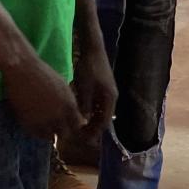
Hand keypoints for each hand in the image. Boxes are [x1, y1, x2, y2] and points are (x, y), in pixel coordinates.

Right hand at [1, 53, 85, 139]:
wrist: (22, 70)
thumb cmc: (44, 74)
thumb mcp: (64, 88)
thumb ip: (71, 104)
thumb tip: (80, 119)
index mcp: (69, 105)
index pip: (77, 126)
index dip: (73, 126)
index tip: (69, 124)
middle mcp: (58, 115)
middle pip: (65, 133)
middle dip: (63, 131)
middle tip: (57, 127)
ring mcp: (42, 120)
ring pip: (50, 136)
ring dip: (49, 133)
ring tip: (46, 125)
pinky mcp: (28, 122)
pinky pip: (35, 134)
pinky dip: (37, 132)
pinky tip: (36, 125)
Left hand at [72, 3, 117, 140]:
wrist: (93, 49)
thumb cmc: (88, 67)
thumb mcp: (83, 87)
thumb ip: (84, 105)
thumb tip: (82, 121)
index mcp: (109, 98)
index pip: (104, 123)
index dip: (93, 133)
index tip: (81, 139)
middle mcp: (112, 97)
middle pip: (103, 119)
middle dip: (92, 128)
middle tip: (77, 135)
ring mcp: (108, 92)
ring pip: (100, 112)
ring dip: (90, 120)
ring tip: (77, 127)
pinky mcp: (103, 87)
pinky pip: (98, 104)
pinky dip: (90, 111)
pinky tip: (78, 113)